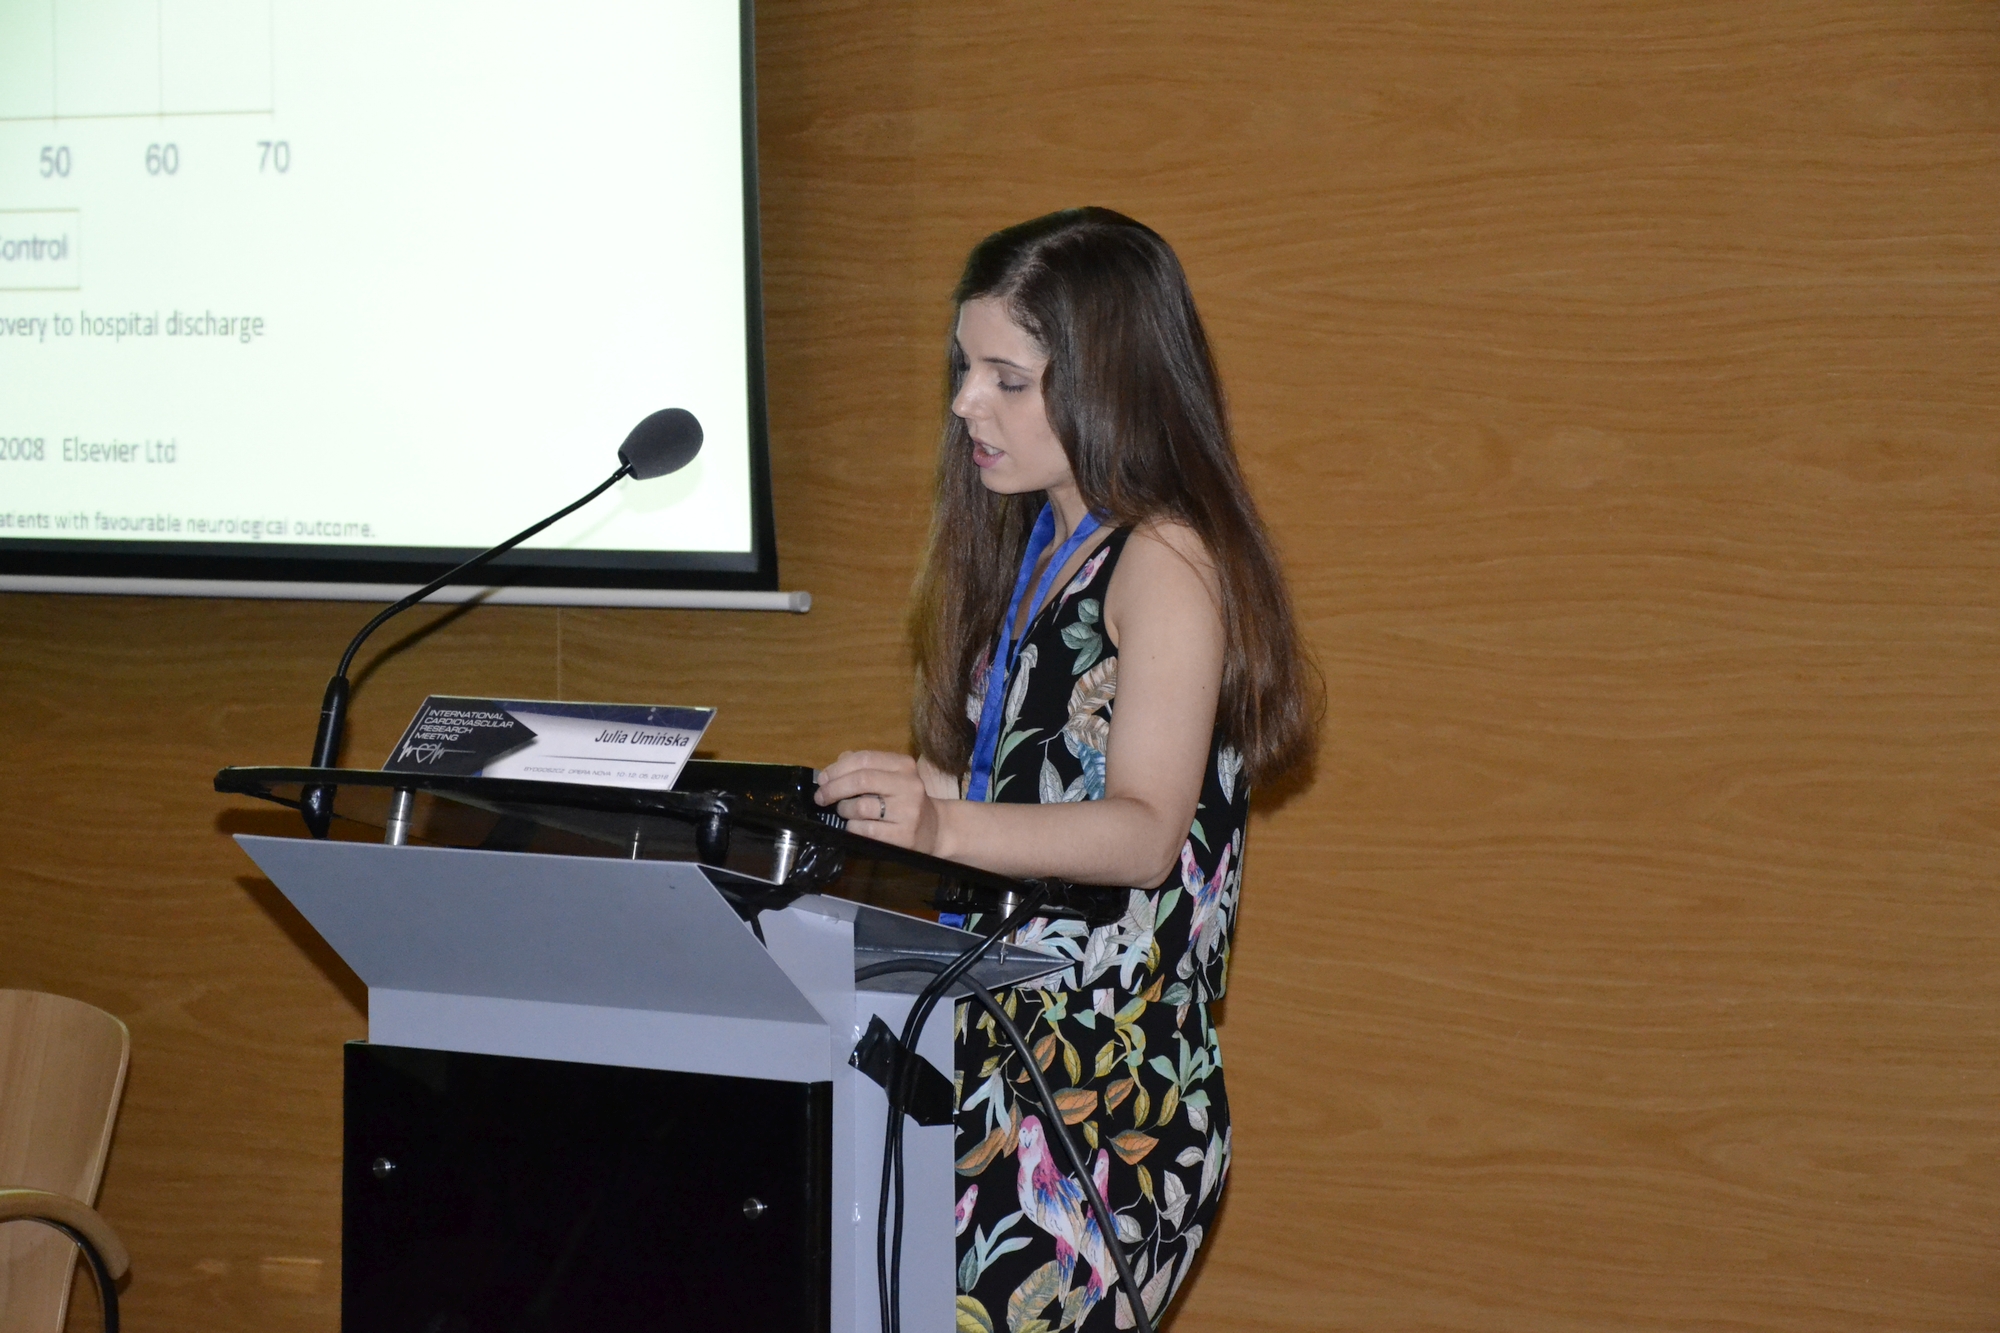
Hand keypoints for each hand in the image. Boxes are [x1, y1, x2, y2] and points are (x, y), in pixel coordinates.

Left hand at [814, 750, 941, 853]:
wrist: (935, 829)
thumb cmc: (905, 800)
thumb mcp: (891, 777)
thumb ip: (865, 768)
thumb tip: (835, 766)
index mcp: (904, 765)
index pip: (864, 759)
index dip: (837, 768)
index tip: (823, 779)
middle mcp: (909, 785)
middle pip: (861, 780)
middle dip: (833, 789)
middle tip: (821, 797)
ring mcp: (908, 811)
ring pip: (860, 806)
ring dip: (844, 809)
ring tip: (844, 811)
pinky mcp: (903, 835)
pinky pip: (865, 829)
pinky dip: (852, 827)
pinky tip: (854, 826)